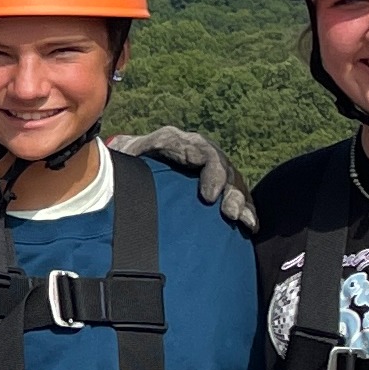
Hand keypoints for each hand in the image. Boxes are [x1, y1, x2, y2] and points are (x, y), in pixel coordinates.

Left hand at [106, 126, 255, 233]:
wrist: (140, 160)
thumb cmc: (132, 157)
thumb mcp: (128, 151)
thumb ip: (127, 149)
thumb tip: (117, 148)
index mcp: (180, 143)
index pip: (202, 152)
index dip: (212, 173)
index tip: (209, 197)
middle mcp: (201, 153)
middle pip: (223, 169)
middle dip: (229, 192)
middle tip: (228, 213)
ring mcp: (212, 170)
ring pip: (233, 183)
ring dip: (240, 202)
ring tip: (242, 221)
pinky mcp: (220, 187)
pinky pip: (238, 197)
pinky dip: (246, 211)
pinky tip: (251, 226)